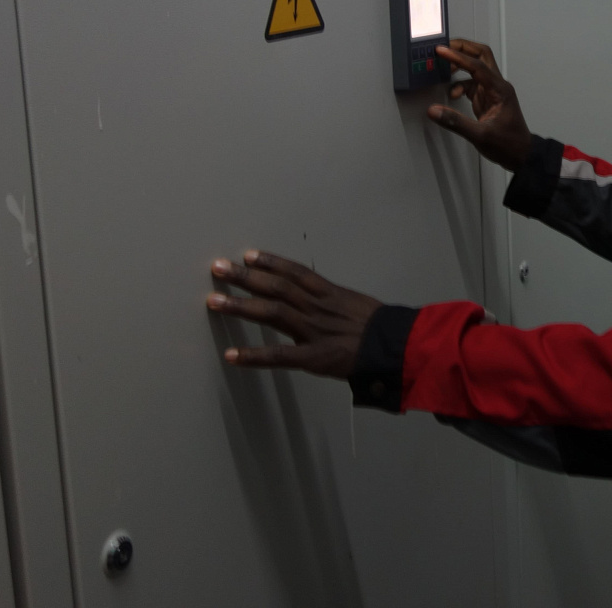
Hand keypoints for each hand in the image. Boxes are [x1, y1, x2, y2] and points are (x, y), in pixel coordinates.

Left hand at [206, 250, 382, 378]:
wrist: (397, 347)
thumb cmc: (381, 328)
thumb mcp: (357, 305)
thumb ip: (334, 302)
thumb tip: (320, 297)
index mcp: (330, 294)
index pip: (295, 272)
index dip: (270, 262)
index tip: (248, 255)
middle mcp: (317, 307)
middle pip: (276, 287)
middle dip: (245, 277)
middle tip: (218, 268)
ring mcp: (313, 330)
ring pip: (272, 312)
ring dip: (240, 306)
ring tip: (214, 301)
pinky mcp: (313, 357)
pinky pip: (279, 355)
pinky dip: (254, 356)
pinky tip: (232, 355)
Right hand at [427, 38, 531, 170]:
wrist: (522, 155)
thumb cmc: (509, 145)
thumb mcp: (480, 136)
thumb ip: (456, 122)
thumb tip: (434, 111)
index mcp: (500, 90)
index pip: (477, 66)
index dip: (458, 57)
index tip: (441, 51)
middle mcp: (498, 86)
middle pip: (481, 56)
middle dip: (462, 49)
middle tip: (443, 49)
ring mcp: (493, 91)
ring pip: (476, 67)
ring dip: (460, 65)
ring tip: (443, 68)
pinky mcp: (488, 98)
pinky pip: (472, 83)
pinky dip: (460, 84)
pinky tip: (452, 94)